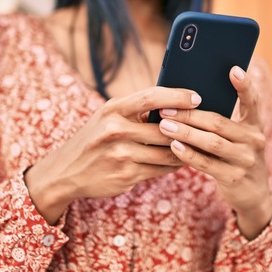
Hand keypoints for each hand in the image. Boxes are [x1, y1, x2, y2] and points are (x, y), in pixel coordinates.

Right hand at [25, 87, 201, 223]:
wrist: (66, 171)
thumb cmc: (95, 138)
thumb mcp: (107, 117)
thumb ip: (136, 110)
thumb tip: (175, 103)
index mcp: (113, 109)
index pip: (151, 96)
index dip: (177, 96)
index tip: (197, 97)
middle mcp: (115, 130)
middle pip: (165, 128)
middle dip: (187, 129)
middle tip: (205, 127)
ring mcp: (121, 155)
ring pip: (167, 152)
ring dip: (184, 150)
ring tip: (196, 145)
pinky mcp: (126, 175)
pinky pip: (160, 170)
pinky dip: (172, 165)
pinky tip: (179, 161)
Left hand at [157, 66, 271, 238]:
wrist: (253, 195)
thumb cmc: (235, 157)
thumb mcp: (237, 138)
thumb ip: (220, 122)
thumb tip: (185, 102)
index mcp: (254, 125)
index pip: (252, 101)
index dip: (244, 85)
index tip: (234, 69)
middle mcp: (254, 140)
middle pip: (218, 122)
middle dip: (190, 114)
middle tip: (166, 107)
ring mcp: (245, 160)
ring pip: (211, 142)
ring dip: (185, 133)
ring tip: (164, 125)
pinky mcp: (234, 178)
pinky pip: (207, 164)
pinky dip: (188, 154)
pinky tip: (173, 146)